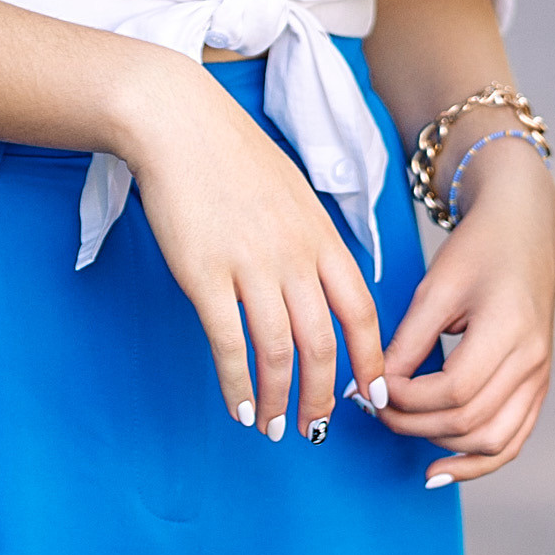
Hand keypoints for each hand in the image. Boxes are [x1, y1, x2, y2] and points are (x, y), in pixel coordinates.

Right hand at [122, 56, 385, 438]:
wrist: (181, 126)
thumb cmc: (235, 159)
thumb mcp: (295, 196)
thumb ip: (313, 244)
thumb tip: (326, 288)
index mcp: (322, 237)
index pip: (361, 311)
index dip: (371, 361)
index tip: (373, 397)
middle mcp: (294, 256)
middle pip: (323, 343)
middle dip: (323, 396)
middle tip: (316, 428)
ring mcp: (249, 266)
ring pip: (277, 351)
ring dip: (281, 399)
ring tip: (276, 428)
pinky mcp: (203, 275)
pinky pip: (227, 344)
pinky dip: (237, 384)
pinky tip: (240, 407)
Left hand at [378, 133, 554, 483]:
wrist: (524, 227)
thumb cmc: (478, 248)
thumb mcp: (435, 287)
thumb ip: (407, 342)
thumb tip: (374, 390)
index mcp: (510, 328)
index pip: (453, 390)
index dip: (406, 398)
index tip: (373, 387)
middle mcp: (532, 359)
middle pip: (469, 419)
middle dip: (413, 423)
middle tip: (376, 407)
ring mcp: (540, 376)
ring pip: (492, 440)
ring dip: (441, 444)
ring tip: (402, 428)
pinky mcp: (537, 385)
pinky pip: (511, 441)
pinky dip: (477, 463)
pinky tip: (440, 470)